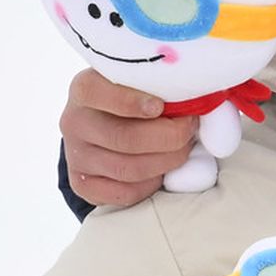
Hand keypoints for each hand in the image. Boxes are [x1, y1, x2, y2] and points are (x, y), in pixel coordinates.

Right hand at [63, 69, 197, 207]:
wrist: (105, 125)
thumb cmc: (134, 98)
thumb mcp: (141, 83)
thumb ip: (161, 86)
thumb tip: (201, 100)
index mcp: (84, 89)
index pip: (95, 92)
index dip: (130, 101)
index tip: (160, 107)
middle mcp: (73, 121)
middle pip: (124, 138)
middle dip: (168, 138)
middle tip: (189, 131)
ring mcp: (75, 155)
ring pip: (128, 168)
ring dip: (166, 162)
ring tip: (182, 150)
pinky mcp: (82, 183)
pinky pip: (123, 193)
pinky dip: (150, 185)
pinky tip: (159, 171)